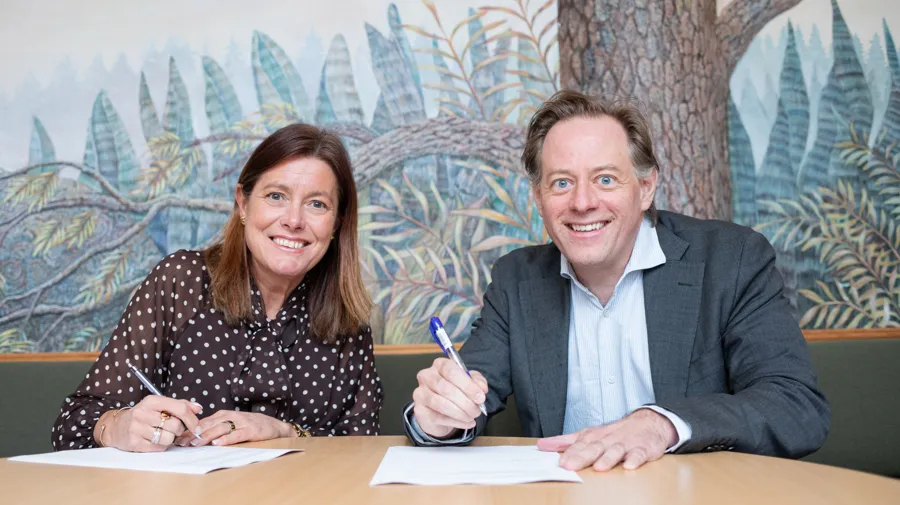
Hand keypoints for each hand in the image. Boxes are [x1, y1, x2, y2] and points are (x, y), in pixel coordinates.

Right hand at [99, 396, 202, 451]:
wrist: (116, 427)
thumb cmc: (143, 415)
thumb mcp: (159, 405)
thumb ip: (180, 405)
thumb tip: (198, 408)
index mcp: (152, 401)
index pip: (180, 409)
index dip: (192, 420)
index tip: (197, 427)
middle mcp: (143, 413)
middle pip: (175, 426)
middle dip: (178, 430)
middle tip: (170, 428)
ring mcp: (137, 429)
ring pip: (168, 439)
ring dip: (169, 439)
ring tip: (160, 434)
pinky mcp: (134, 443)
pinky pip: (159, 448)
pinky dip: (160, 446)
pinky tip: (153, 440)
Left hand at [175, 410, 293, 446]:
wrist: (273, 425)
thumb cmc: (249, 425)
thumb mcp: (231, 423)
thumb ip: (215, 427)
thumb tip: (194, 437)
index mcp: (224, 414)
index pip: (204, 421)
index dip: (190, 430)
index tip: (178, 438)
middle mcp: (231, 416)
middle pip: (209, 424)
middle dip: (194, 433)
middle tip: (182, 442)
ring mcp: (241, 423)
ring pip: (220, 428)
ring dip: (207, 435)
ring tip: (196, 443)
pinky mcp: (251, 430)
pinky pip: (237, 434)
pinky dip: (227, 438)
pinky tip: (218, 443)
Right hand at [412, 357, 487, 438]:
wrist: (439, 409)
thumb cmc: (455, 391)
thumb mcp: (470, 383)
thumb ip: (478, 382)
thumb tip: (482, 388)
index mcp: (439, 364)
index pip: (451, 370)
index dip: (467, 384)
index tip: (480, 397)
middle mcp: (426, 376)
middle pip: (445, 388)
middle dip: (465, 402)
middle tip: (477, 410)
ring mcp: (420, 393)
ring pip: (441, 404)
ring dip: (460, 413)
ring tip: (472, 416)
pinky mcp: (419, 410)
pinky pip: (439, 418)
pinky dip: (457, 422)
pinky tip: (467, 423)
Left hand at [537, 409, 677, 470]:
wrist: (647, 423)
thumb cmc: (614, 432)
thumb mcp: (588, 435)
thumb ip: (565, 441)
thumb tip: (542, 445)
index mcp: (594, 437)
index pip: (580, 445)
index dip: (570, 453)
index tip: (560, 462)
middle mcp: (608, 440)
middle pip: (594, 448)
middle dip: (582, 457)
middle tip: (570, 465)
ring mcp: (626, 444)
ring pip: (615, 450)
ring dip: (607, 459)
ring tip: (599, 468)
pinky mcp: (643, 449)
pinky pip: (639, 454)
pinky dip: (635, 459)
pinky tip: (629, 466)